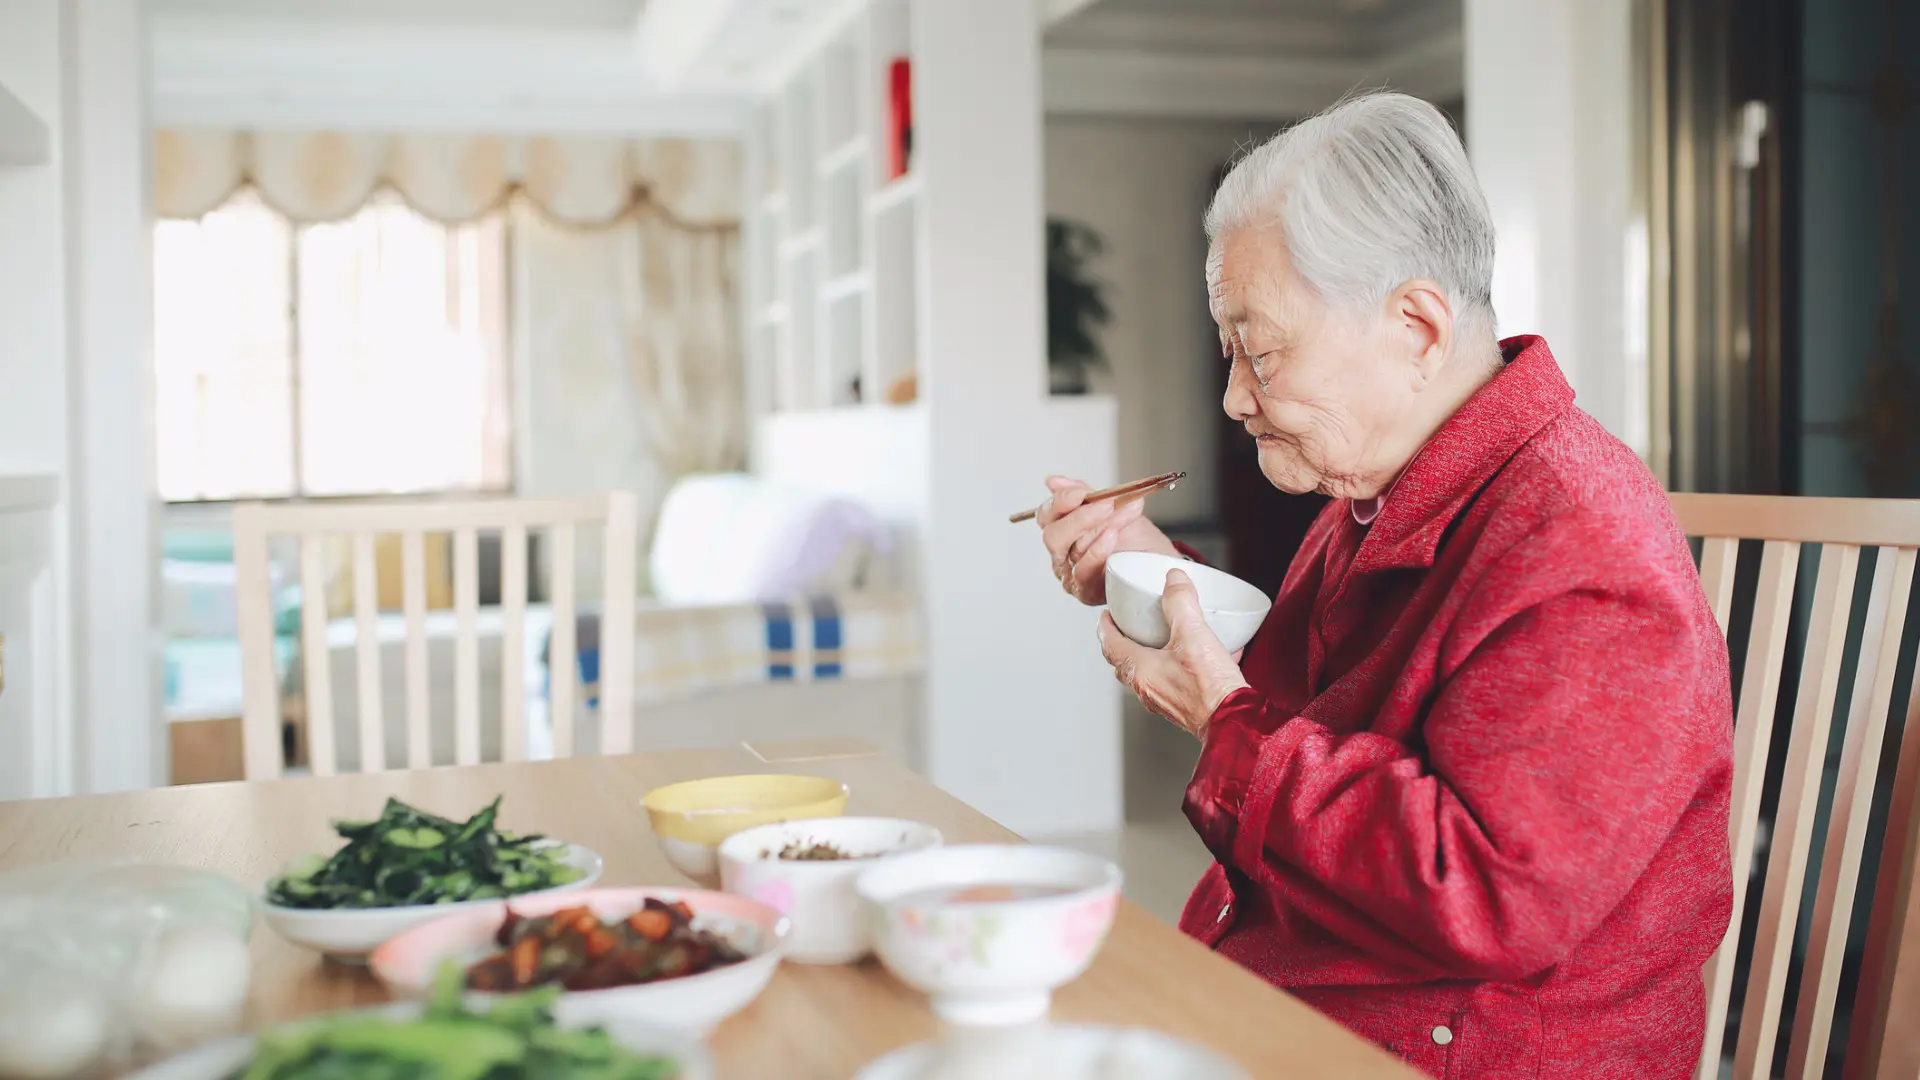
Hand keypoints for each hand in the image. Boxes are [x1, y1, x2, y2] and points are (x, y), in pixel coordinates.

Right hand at [1035, 476, 1178, 605]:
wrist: (1161, 564)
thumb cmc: (1138, 540)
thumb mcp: (1113, 508)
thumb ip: (1085, 495)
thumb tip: (1053, 481)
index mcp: (1064, 530)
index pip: (1047, 515)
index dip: (1061, 501)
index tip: (1081, 493)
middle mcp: (1063, 554)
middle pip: (1053, 535)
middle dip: (1082, 517)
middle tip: (1108, 504)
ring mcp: (1072, 575)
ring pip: (1072, 550)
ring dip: (1101, 528)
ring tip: (1123, 515)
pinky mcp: (1086, 591)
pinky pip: (1083, 571)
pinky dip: (1097, 551)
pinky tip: (1111, 537)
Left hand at [1097, 569, 1248, 737]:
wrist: (1233, 720)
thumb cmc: (1209, 686)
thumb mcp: (1192, 633)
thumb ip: (1180, 602)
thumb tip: (1173, 579)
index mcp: (1140, 670)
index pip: (1110, 645)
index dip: (1106, 627)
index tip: (1106, 616)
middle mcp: (1147, 688)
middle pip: (1124, 662)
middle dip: (1123, 642)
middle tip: (1129, 626)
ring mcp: (1163, 701)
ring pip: (1146, 674)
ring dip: (1148, 656)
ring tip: (1161, 639)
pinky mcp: (1183, 707)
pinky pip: (1170, 682)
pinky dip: (1174, 667)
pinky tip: (1199, 656)